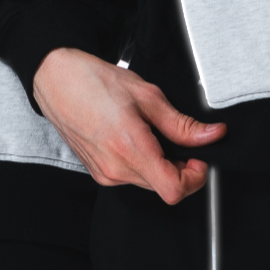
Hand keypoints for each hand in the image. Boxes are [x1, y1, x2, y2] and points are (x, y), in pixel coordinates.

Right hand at [33, 49, 224, 204]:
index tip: (198, 159)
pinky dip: (142, 162)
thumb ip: (182, 124)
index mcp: (129, 148)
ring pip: (149, 182)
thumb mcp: (148, 95)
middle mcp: (115, 168)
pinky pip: (131, 176)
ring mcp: (104, 173)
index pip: (173, 190)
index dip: (194, 178)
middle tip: (177, 138)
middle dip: (179, 167)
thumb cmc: (94, 81)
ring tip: (149, 131)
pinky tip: (134, 136)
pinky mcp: (98, 172)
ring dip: (160, 164)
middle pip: (163, 186)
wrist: (57, 80)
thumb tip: (211, 135)